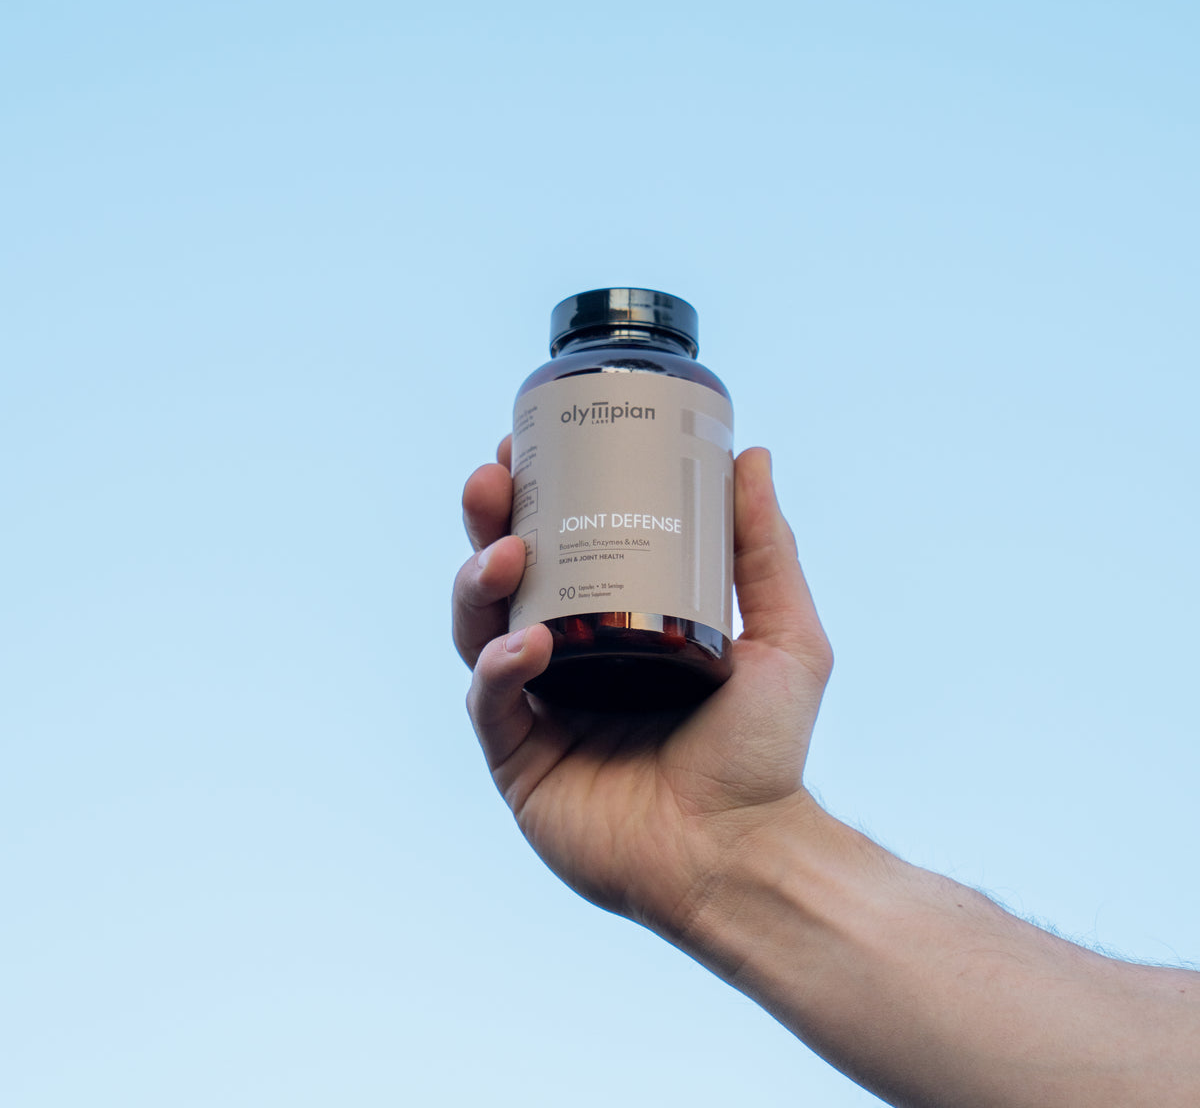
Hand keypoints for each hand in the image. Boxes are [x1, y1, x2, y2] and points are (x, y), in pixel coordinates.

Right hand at [452, 439, 833, 940]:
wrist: (746, 851)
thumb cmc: (764, 751)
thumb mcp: (783, 635)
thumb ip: (766, 551)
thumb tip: (753, 456)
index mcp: (615, 626)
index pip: (559, 547)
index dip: (533, 495)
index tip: (527, 445)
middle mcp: (567, 660)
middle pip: (505, 578)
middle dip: (489, 522)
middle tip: (494, 479)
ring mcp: (537, 710)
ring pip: (480, 631)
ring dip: (481, 583)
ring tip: (510, 553)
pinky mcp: (519, 760)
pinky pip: (490, 704)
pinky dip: (500, 668)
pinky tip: (526, 645)